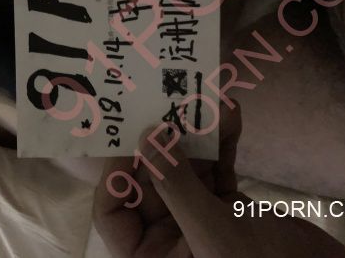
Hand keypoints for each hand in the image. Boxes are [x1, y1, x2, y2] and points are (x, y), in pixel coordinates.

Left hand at [93, 102, 344, 257]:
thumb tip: (148, 137)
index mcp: (151, 256)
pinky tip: (232, 116)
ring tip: (208, 103)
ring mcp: (199, 220)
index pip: (112, 213)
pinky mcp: (228, 209)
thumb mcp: (212, 232)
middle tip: (171, 104)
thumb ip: (176, 186)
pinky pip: (216, 170)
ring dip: (196, 136)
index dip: (116, 175)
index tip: (133, 137)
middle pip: (150, 182)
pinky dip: (222, 145)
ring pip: (185, 170)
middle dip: (163, 143)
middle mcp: (169, 239)